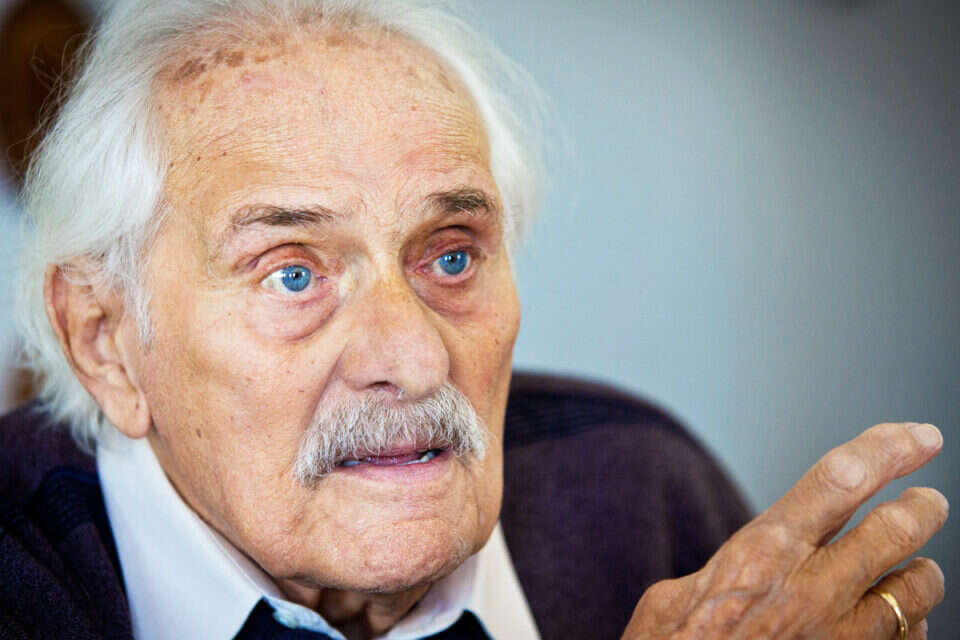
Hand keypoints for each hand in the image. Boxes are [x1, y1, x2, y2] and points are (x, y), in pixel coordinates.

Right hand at [622, 422, 947, 638]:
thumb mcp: (672, 597)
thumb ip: (721, 571)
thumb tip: (742, 562)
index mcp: (761, 555)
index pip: (840, 479)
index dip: (886, 448)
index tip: (917, 436)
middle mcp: (811, 593)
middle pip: (895, 530)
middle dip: (922, 508)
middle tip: (928, 502)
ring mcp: (840, 639)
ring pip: (915, 591)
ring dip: (921, 573)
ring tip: (917, 566)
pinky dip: (908, 627)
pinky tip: (897, 623)